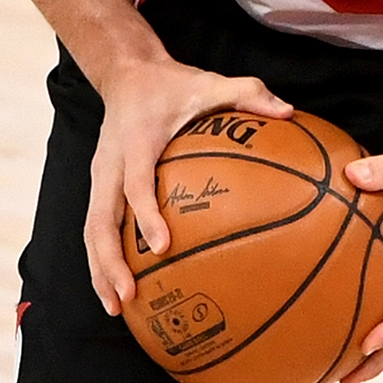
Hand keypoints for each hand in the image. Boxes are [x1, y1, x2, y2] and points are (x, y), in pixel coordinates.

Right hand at [82, 55, 292, 316]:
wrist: (127, 74)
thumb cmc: (173, 85)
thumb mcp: (210, 83)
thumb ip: (247, 95)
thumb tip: (289, 113)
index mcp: (136, 142)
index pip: (136, 183)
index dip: (145, 215)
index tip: (162, 246)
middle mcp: (111, 164)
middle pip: (100, 220)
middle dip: (110, 261)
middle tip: (130, 295)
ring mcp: (102, 178)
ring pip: (93, 231)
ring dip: (101, 270)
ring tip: (117, 308)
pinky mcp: (101, 187)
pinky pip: (98, 229)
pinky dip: (103, 261)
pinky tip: (119, 291)